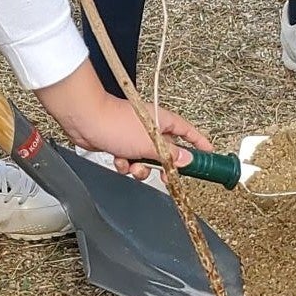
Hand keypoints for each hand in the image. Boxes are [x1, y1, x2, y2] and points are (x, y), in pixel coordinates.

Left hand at [38, 62, 214, 179]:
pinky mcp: (121, 144)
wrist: (85, 120)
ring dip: (140, 168)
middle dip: (163, 166)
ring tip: (132, 165)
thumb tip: (187, 160)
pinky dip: (125, 164)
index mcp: (164, 122)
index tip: (209, 154)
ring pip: (147, 161)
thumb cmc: (115, 122)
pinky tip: (119, 160)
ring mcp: (135, 137)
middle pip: (167, 153)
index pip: (189, 133)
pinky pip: (130, 161)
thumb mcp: (149, 143)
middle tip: (166, 175)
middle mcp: (151, 129)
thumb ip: (170, 154)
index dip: (200, 144)